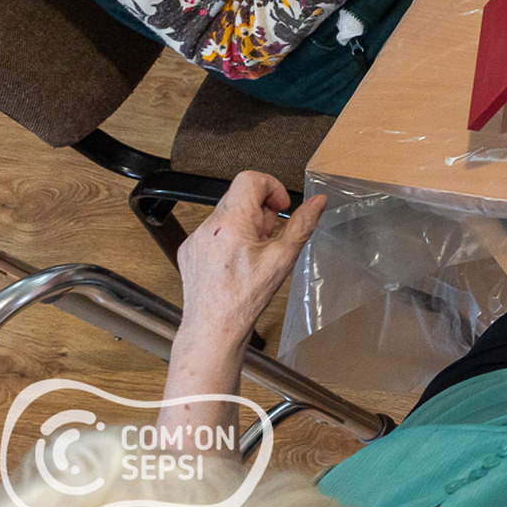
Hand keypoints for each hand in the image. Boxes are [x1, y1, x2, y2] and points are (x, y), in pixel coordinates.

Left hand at [175, 172, 324, 344]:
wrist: (213, 328)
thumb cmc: (245, 298)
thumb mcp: (283, 259)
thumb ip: (302, 224)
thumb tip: (317, 202)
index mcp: (232, 223)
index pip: (250, 179)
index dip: (271, 187)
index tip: (279, 207)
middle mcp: (208, 227)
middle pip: (239, 196)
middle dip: (260, 210)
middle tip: (269, 236)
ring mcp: (195, 238)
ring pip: (226, 213)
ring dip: (244, 224)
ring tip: (253, 252)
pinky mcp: (188, 250)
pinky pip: (212, 230)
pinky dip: (228, 237)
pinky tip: (236, 261)